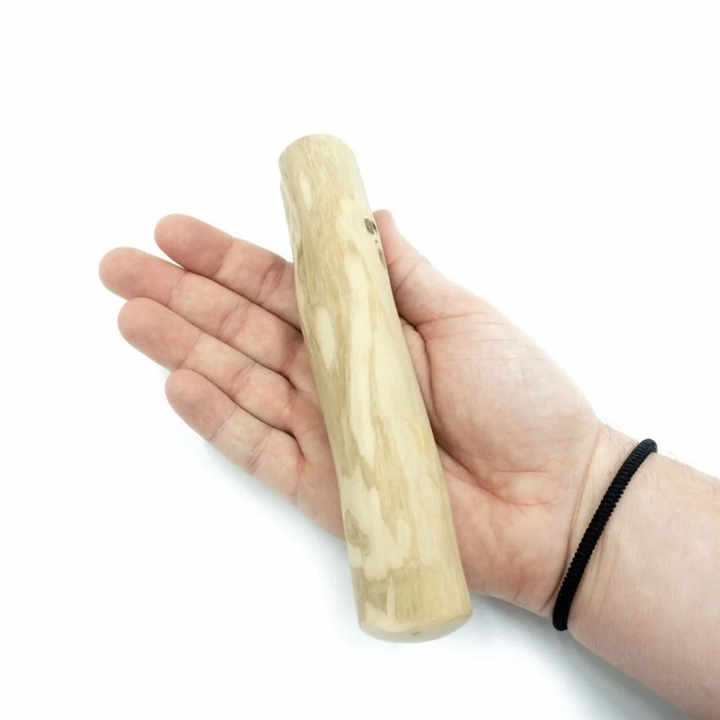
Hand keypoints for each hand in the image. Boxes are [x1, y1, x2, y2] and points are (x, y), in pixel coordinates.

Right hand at [99, 211, 600, 615]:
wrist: (552, 496)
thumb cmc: (518, 398)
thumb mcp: (464, 317)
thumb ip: (405, 275)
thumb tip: (369, 215)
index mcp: (368, 328)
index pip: (283, 286)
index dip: (227, 260)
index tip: (174, 233)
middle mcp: (336, 373)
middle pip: (245, 327)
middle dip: (181, 296)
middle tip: (120, 266)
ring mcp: (325, 428)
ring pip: (239, 380)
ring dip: (182, 347)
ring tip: (130, 315)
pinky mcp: (325, 485)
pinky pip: (259, 447)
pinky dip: (218, 417)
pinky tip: (177, 384)